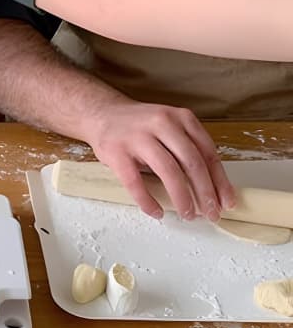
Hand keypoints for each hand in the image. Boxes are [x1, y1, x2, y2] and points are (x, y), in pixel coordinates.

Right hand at [83, 100, 236, 220]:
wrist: (101, 113)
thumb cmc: (140, 126)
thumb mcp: (169, 126)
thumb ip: (187, 148)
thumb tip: (213, 187)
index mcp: (179, 118)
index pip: (207, 152)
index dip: (220, 180)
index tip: (227, 202)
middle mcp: (161, 123)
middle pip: (191, 162)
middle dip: (205, 193)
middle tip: (211, 213)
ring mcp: (137, 136)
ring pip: (168, 171)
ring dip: (182, 198)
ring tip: (188, 214)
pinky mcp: (117, 151)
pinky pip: (136, 182)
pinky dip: (148, 201)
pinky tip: (156, 212)